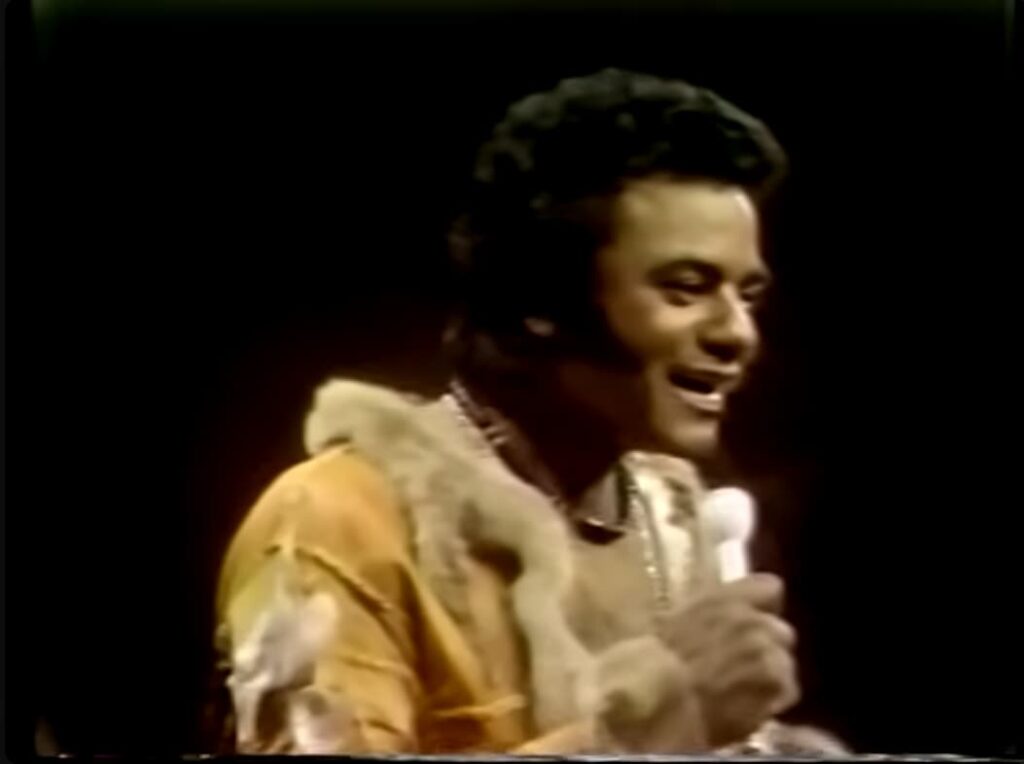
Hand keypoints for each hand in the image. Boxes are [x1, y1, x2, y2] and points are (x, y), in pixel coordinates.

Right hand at [660, 573, 800, 746]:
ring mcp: (770, 654)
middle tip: (742, 664)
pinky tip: (748, 709)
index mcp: (725, 599)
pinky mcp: (779, 688)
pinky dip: (771, 701)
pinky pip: (786, 692)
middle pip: (782, 631)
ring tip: (743, 692)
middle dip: (767, 646)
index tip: (753, 618)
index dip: (763, 605)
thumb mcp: (672, 624)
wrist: (662, 704)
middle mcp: (754, 620)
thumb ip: (704, 614)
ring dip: (770, 676)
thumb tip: (715, 618)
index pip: (769, 588)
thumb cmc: (654, 665)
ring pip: (785, 664)